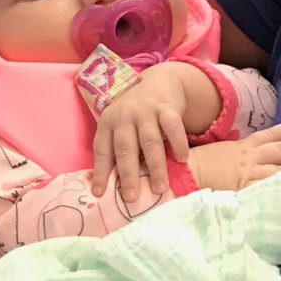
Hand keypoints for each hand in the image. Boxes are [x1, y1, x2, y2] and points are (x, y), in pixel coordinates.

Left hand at [92, 62, 221, 204]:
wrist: (158, 82)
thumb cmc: (135, 114)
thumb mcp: (119, 126)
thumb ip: (116, 149)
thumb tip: (108, 187)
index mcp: (108, 123)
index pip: (102, 150)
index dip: (100, 172)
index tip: (98, 193)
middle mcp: (125, 116)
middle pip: (126, 149)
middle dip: (128, 175)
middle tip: (132, 198)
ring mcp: (146, 110)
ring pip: (150, 142)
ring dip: (156, 167)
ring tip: (159, 188)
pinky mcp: (167, 107)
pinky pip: (173, 127)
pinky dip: (178, 143)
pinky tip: (182, 159)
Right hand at [190, 117, 280, 191]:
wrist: (183, 173)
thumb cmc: (198, 164)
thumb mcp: (221, 154)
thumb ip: (237, 156)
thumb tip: (244, 159)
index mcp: (244, 148)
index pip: (271, 135)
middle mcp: (250, 158)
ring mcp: (249, 174)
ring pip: (279, 170)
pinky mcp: (244, 190)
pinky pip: (267, 191)